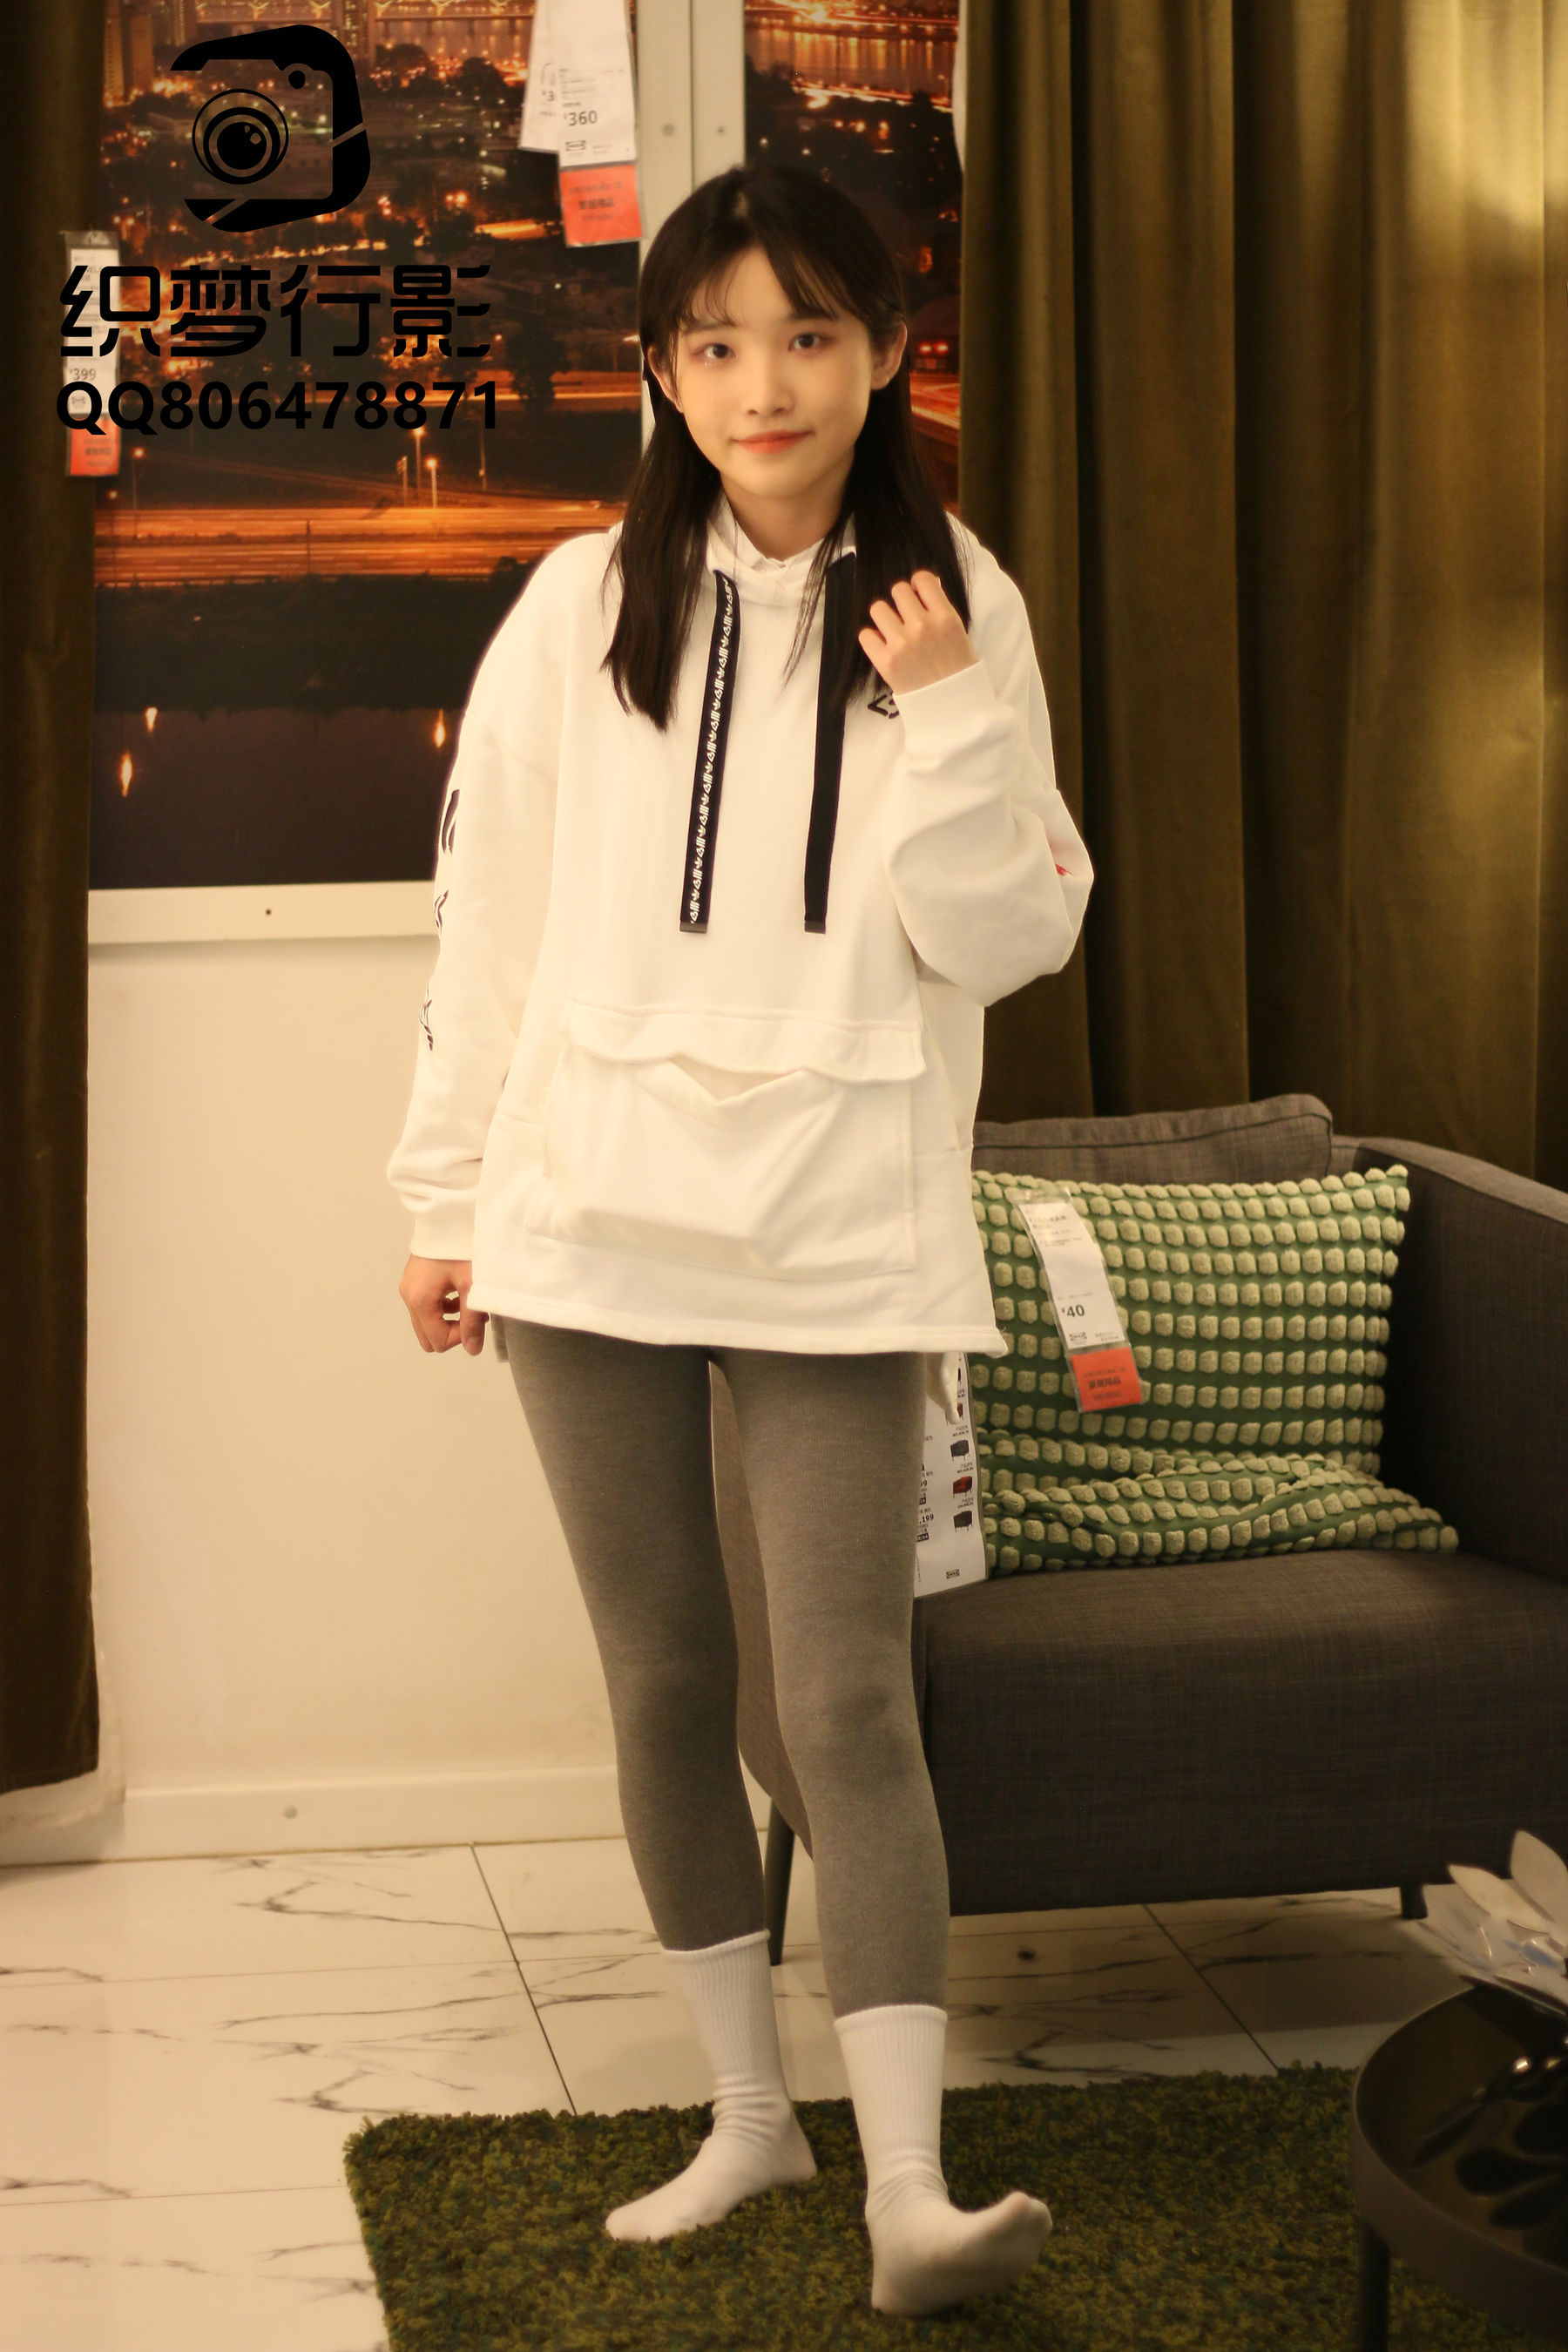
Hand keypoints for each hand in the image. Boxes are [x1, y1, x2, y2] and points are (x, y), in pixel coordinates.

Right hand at [400, 1255, 486, 1354]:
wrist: (448, 1215)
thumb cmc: (461, 1247)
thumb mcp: (472, 1285)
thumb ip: (472, 1320)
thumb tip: (472, 1350)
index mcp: (420, 1299)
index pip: (437, 1341)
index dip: (460, 1338)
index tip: (477, 1321)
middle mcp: (408, 1296)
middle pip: (428, 1337)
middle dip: (452, 1332)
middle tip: (473, 1314)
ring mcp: (408, 1288)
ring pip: (426, 1323)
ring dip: (449, 1320)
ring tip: (470, 1302)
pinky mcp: (413, 1281)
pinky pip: (425, 1307)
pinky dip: (443, 1309)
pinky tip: (460, 1293)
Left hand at [858, 570, 980, 695]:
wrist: (953, 709)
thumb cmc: (958, 670)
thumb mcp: (959, 633)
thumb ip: (941, 609)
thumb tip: (923, 585)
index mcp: (945, 618)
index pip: (922, 579)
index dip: (917, 585)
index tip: (918, 596)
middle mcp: (922, 627)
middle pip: (898, 590)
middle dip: (901, 602)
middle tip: (906, 618)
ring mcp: (902, 644)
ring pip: (878, 608)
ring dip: (885, 618)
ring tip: (893, 631)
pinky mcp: (885, 662)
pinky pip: (866, 635)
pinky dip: (872, 639)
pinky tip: (883, 646)